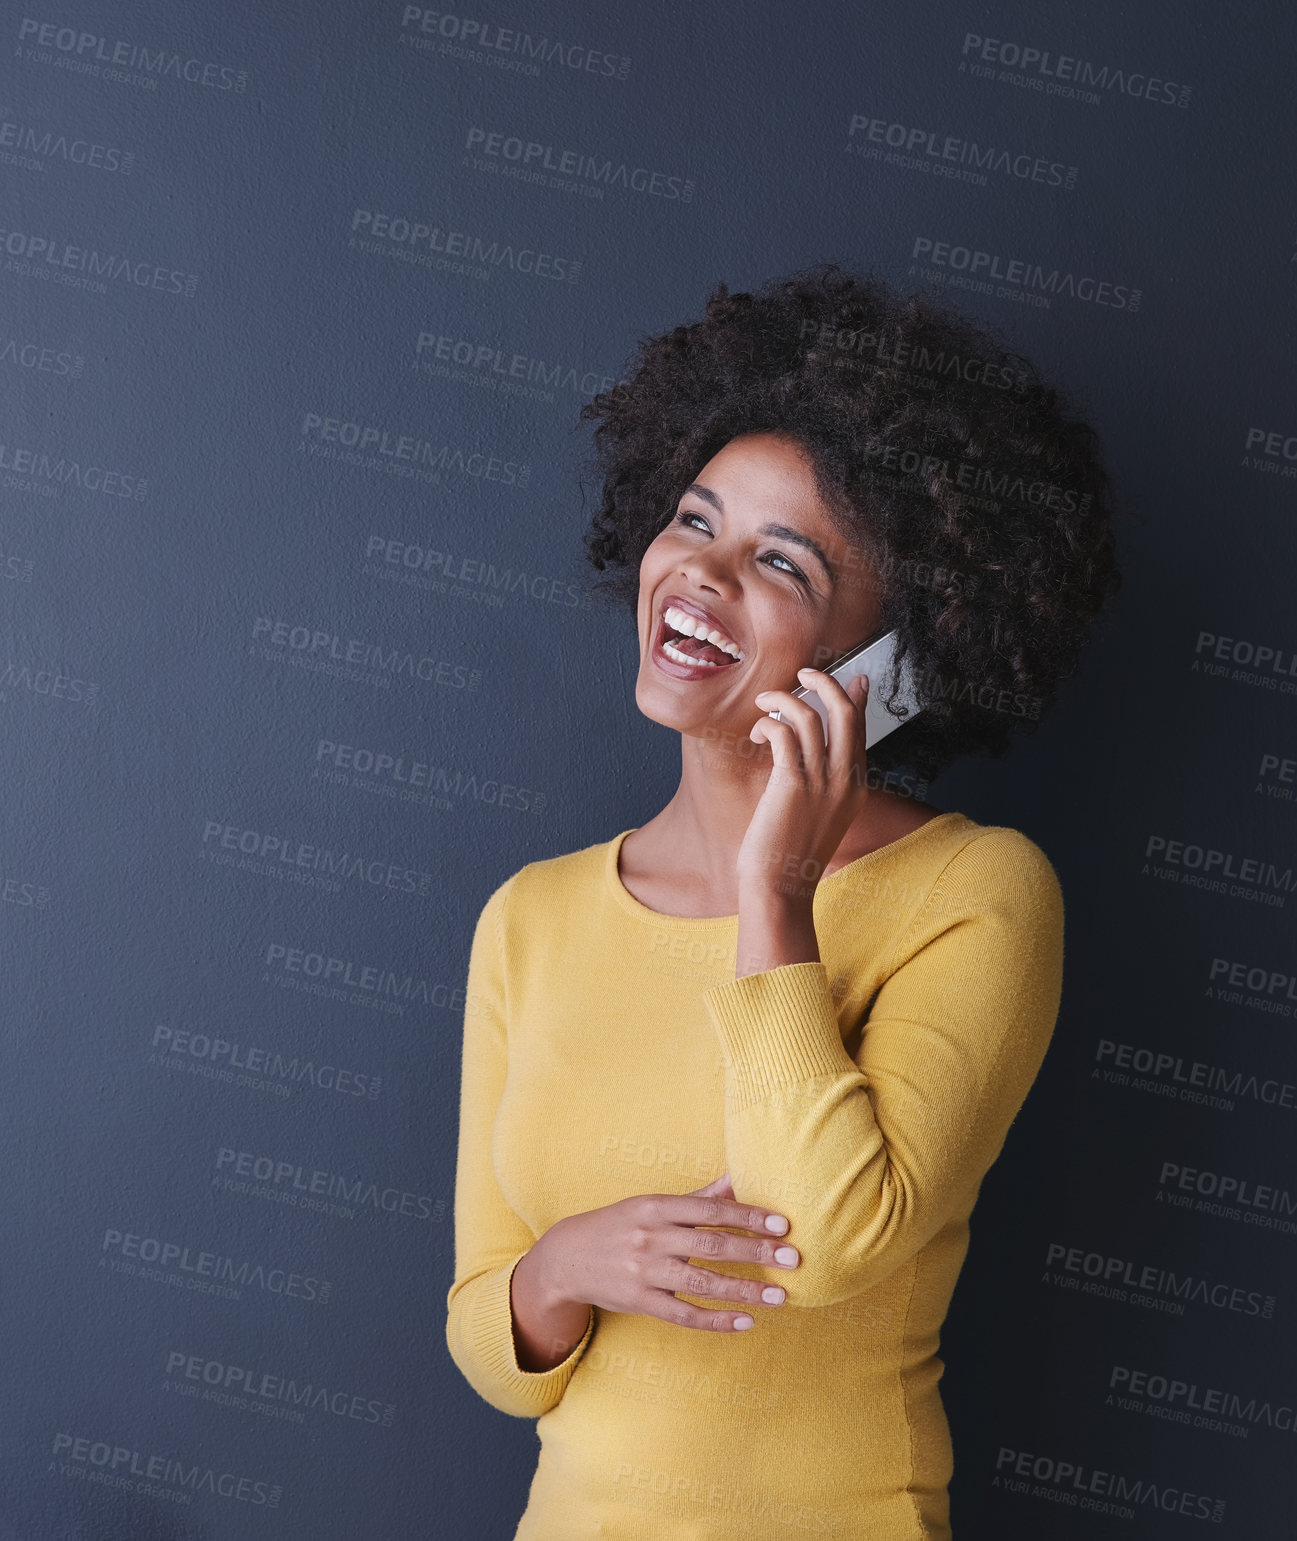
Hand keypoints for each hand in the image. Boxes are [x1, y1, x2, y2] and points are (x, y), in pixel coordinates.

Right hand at [532, 1171, 800, 1333]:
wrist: (566, 1258)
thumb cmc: (620, 1225)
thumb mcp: (653, 1205)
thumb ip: (698, 1197)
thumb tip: (739, 1178)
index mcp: (657, 1207)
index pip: (711, 1210)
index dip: (748, 1216)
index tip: (782, 1223)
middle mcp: (651, 1238)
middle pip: (712, 1245)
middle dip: (756, 1252)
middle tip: (793, 1258)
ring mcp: (645, 1272)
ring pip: (702, 1283)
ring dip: (745, 1290)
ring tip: (780, 1296)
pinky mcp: (640, 1302)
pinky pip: (683, 1315)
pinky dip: (716, 1320)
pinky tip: (745, 1321)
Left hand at [741, 668, 870, 903]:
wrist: (782, 888)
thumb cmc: (792, 853)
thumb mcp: (822, 815)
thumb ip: (825, 782)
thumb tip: (813, 754)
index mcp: (856, 786)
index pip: (861, 729)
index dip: (855, 698)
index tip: (850, 678)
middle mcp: (845, 780)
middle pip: (845, 713)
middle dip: (825, 683)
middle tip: (804, 673)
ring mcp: (821, 782)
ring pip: (810, 717)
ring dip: (784, 699)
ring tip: (764, 702)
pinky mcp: (792, 784)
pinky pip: (782, 733)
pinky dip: (767, 722)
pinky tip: (757, 732)